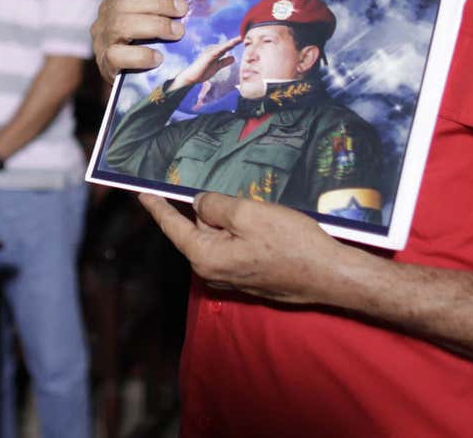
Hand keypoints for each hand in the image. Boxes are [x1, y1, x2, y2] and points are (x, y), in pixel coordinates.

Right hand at [91, 0, 188, 80]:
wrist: (125, 83)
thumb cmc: (141, 47)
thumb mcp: (146, 23)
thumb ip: (157, 10)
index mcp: (112, 4)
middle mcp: (103, 20)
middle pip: (124, 3)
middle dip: (158, 3)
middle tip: (182, 9)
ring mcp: (102, 42)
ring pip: (121, 25)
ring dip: (154, 25)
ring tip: (177, 32)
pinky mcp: (105, 64)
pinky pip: (118, 56)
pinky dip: (141, 55)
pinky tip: (158, 57)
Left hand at [139, 191, 357, 305]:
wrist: (330, 275)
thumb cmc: (291, 244)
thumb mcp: (248, 213)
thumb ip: (215, 206)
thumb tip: (199, 204)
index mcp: (205, 257)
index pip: (173, 227)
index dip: (157, 207)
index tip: (142, 194)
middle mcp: (212, 272)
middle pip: (198, 230)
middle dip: (210, 211)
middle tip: (238, 199)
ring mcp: (231, 278)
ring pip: (219, 237)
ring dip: (231, 222)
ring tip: (262, 215)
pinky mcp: (249, 277)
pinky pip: (234, 247)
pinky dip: (242, 233)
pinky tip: (267, 227)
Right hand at [172, 36, 241, 91]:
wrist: (191, 77)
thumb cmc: (202, 72)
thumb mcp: (217, 67)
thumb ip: (224, 62)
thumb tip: (233, 57)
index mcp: (215, 52)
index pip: (228, 47)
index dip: (236, 43)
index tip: (245, 39)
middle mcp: (213, 49)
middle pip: (227, 44)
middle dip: (237, 40)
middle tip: (246, 35)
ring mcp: (210, 52)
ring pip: (224, 46)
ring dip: (233, 42)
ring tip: (241, 38)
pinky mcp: (208, 56)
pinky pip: (219, 51)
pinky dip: (225, 47)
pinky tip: (231, 45)